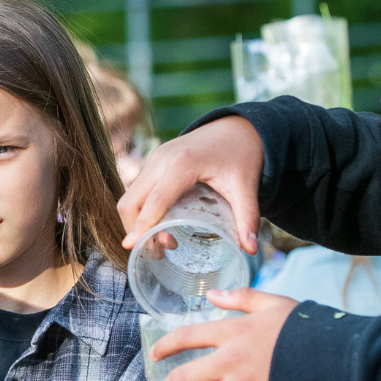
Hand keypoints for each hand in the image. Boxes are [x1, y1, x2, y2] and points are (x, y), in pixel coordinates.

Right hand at [117, 115, 263, 253]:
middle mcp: (161, 159)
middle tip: (158, 253)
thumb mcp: (246, 186)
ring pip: (130, 196)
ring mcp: (154, 159)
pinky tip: (160, 226)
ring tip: (165, 243)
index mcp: (182, 164)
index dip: (142, 225)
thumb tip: (251, 250)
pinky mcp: (154, 162)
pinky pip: (136, 190)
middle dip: (136, 230)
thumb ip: (248, 217)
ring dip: (137, 222)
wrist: (237, 127)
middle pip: (132, 201)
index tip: (129, 246)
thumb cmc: (241, 155)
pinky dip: (140, 211)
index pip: (155, 201)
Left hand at [150, 288, 295, 380]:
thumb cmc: (307, 327)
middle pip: (183, 378)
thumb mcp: (273, 303)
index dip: (165, 346)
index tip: (153, 355)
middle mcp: (229, 361)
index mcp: (231, 332)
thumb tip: (213, 295)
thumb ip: (241, 297)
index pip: (186, 337)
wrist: (337, 356)